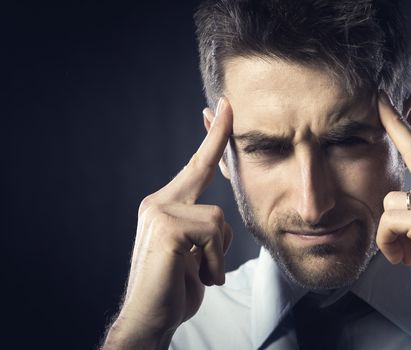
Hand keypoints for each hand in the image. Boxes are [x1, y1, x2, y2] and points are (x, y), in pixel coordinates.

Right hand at [103, 99, 233, 348]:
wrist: (150, 317)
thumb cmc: (176, 287)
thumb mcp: (197, 253)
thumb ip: (205, 230)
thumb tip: (219, 221)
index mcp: (166, 206)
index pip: (195, 167)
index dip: (213, 138)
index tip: (223, 108)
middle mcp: (158, 203)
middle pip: (201, 169)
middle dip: (217, 138)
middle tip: (227, 103)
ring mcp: (159, 213)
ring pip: (218, 218)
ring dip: (219, 254)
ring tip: (202, 273)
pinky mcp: (167, 227)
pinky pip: (213, 235)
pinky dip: (215, 262)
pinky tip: (199, 277)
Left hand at [376, 91, 410, 347]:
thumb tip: (396, 192)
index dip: (407, 122)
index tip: (395, 97)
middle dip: (394, 125)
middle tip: (378, 94)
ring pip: (390, 201)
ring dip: (389, 233)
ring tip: (407, 253)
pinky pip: (389, 221)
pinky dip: (389, 244)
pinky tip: (406, 260)